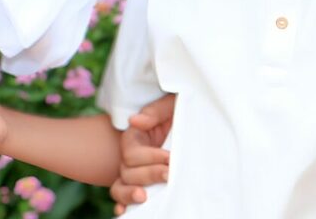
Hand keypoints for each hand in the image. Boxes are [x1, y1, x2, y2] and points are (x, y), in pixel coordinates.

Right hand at [109, 94, 173, 213]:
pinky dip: (123, 206)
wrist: (195, 127)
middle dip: (148, 175)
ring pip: (120, 187)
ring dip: (129, 194)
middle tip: (169, 175)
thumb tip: (135, 121)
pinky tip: (125, 212)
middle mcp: (132, 157)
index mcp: (136, 137)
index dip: (150, 157)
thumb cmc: (181, 113)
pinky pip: (124, 198)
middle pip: (128, 172)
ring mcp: (136, 173)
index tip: (170, 158)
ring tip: (143, 197)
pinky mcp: (143, 186)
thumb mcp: (172, 106)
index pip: (132, 153)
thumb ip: (155, 111)